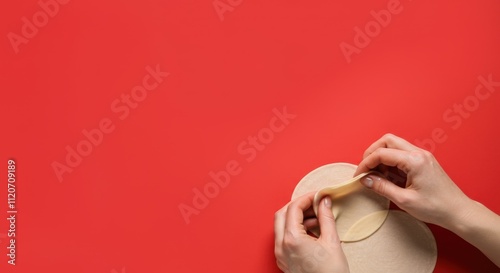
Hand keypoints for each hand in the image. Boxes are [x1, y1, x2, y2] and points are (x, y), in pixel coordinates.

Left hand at [274, 192, 349, 272]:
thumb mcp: (331, 242)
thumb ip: (326, 218)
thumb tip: (324, 201)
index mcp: (291, 239)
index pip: (293, 208)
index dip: (306, 198)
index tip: (319, 195)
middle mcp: (281, 246)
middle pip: (282, 214)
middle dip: (297, 206)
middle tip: (314, 203)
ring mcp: (280, 255)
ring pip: (281, 226)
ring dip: (296, 218)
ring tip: (317, 218)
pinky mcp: (283, 261)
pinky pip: (284, 239)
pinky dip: (294, 230)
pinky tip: (312, 231)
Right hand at [354, 133, 472, 229]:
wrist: (458, 212)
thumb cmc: (435, 208)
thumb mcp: (404, 200)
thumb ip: (382, 187)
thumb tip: (365, 180)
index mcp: (414, 160)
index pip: (382, 153)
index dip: (366, 163)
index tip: (358, 176)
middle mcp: (418, 153)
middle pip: (387, 140)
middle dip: (371, 153)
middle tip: (364, 169)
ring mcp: (422, 155)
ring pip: (394, 145)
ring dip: (381, 156)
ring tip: (376, 176)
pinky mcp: (423, 161)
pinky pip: (401, 154)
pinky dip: (390, 161)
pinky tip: (387, 177)